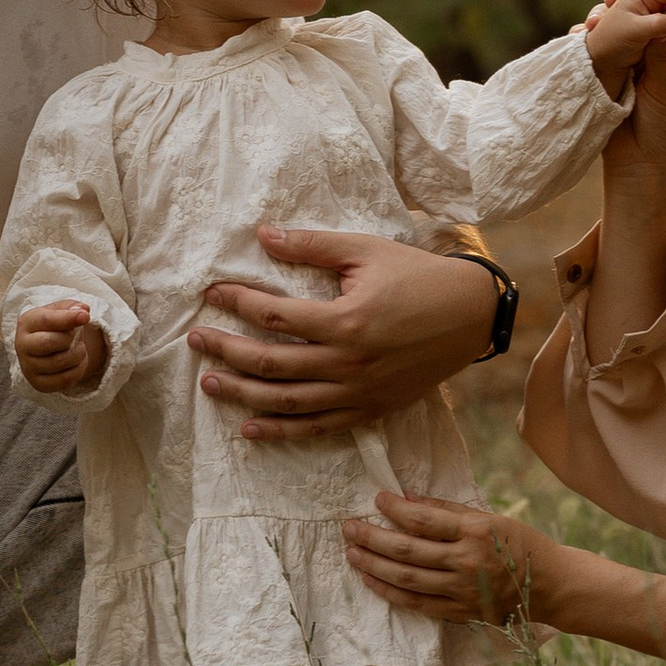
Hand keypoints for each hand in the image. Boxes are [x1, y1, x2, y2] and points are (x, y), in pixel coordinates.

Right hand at [13, 301, 109, 394]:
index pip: (46, 320)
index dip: (67, 318)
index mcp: (26, 322)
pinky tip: (77, 362)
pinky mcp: (38, 384)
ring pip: (60, 362)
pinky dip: (79, 370)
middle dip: (71, 338)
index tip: (86, 316)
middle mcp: (22, 345)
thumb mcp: (61, 310)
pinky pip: (65, 380)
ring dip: (78, 354)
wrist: (47, 347)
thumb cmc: (56, 326)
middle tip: (77, 335)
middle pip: (49, 342)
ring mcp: (28, 367)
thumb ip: (72, 307)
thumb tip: (83, 310)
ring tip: (78, 347)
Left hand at [187, 231, 498, 444]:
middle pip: (270, 363)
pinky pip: (317, 427)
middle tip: (195, 339)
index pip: (274, 316)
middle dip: (226, 349)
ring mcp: (358, 392)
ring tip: (209, 381)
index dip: (237, 303)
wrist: (471, 316)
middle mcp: (348, 363)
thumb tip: (263, 234)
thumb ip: (312, 245)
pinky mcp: (369, 410)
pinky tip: (249, 429)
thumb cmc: (418, 277)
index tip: (213, 293)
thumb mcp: (366, 251)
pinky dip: (280, 431)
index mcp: (346, 320)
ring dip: (242, 394)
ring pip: (286, 401)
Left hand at [344, 493, 558, 628]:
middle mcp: (466, 562)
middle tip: (349, 527)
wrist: (550, 586)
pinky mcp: (460, 612)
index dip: (396, 508)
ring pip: (406, 578)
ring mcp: (462, 590)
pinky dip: (390, 592)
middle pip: (407, 549)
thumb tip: (408, 498)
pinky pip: (416, 603)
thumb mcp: (490, 518)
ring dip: (374, 564)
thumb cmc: (520, 544)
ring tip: (352, 552)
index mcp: (475, 532)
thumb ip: (448, 510)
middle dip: (372, 537)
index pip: (424, 519)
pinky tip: (371, 580)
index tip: (377, 499)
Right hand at [589, 0, 665, 195]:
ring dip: (605, 20)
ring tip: (592, 19)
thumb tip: (663, 17)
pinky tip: (580, 35)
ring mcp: (629, 63)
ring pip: (619, 30)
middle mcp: (653, 54)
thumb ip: (659, 56)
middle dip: (627, 2)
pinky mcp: (609, 74)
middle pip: (642, 16)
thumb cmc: (663, 129)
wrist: (639, 164)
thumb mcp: (664, 89)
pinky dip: (591, 39)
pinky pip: (601, 49)